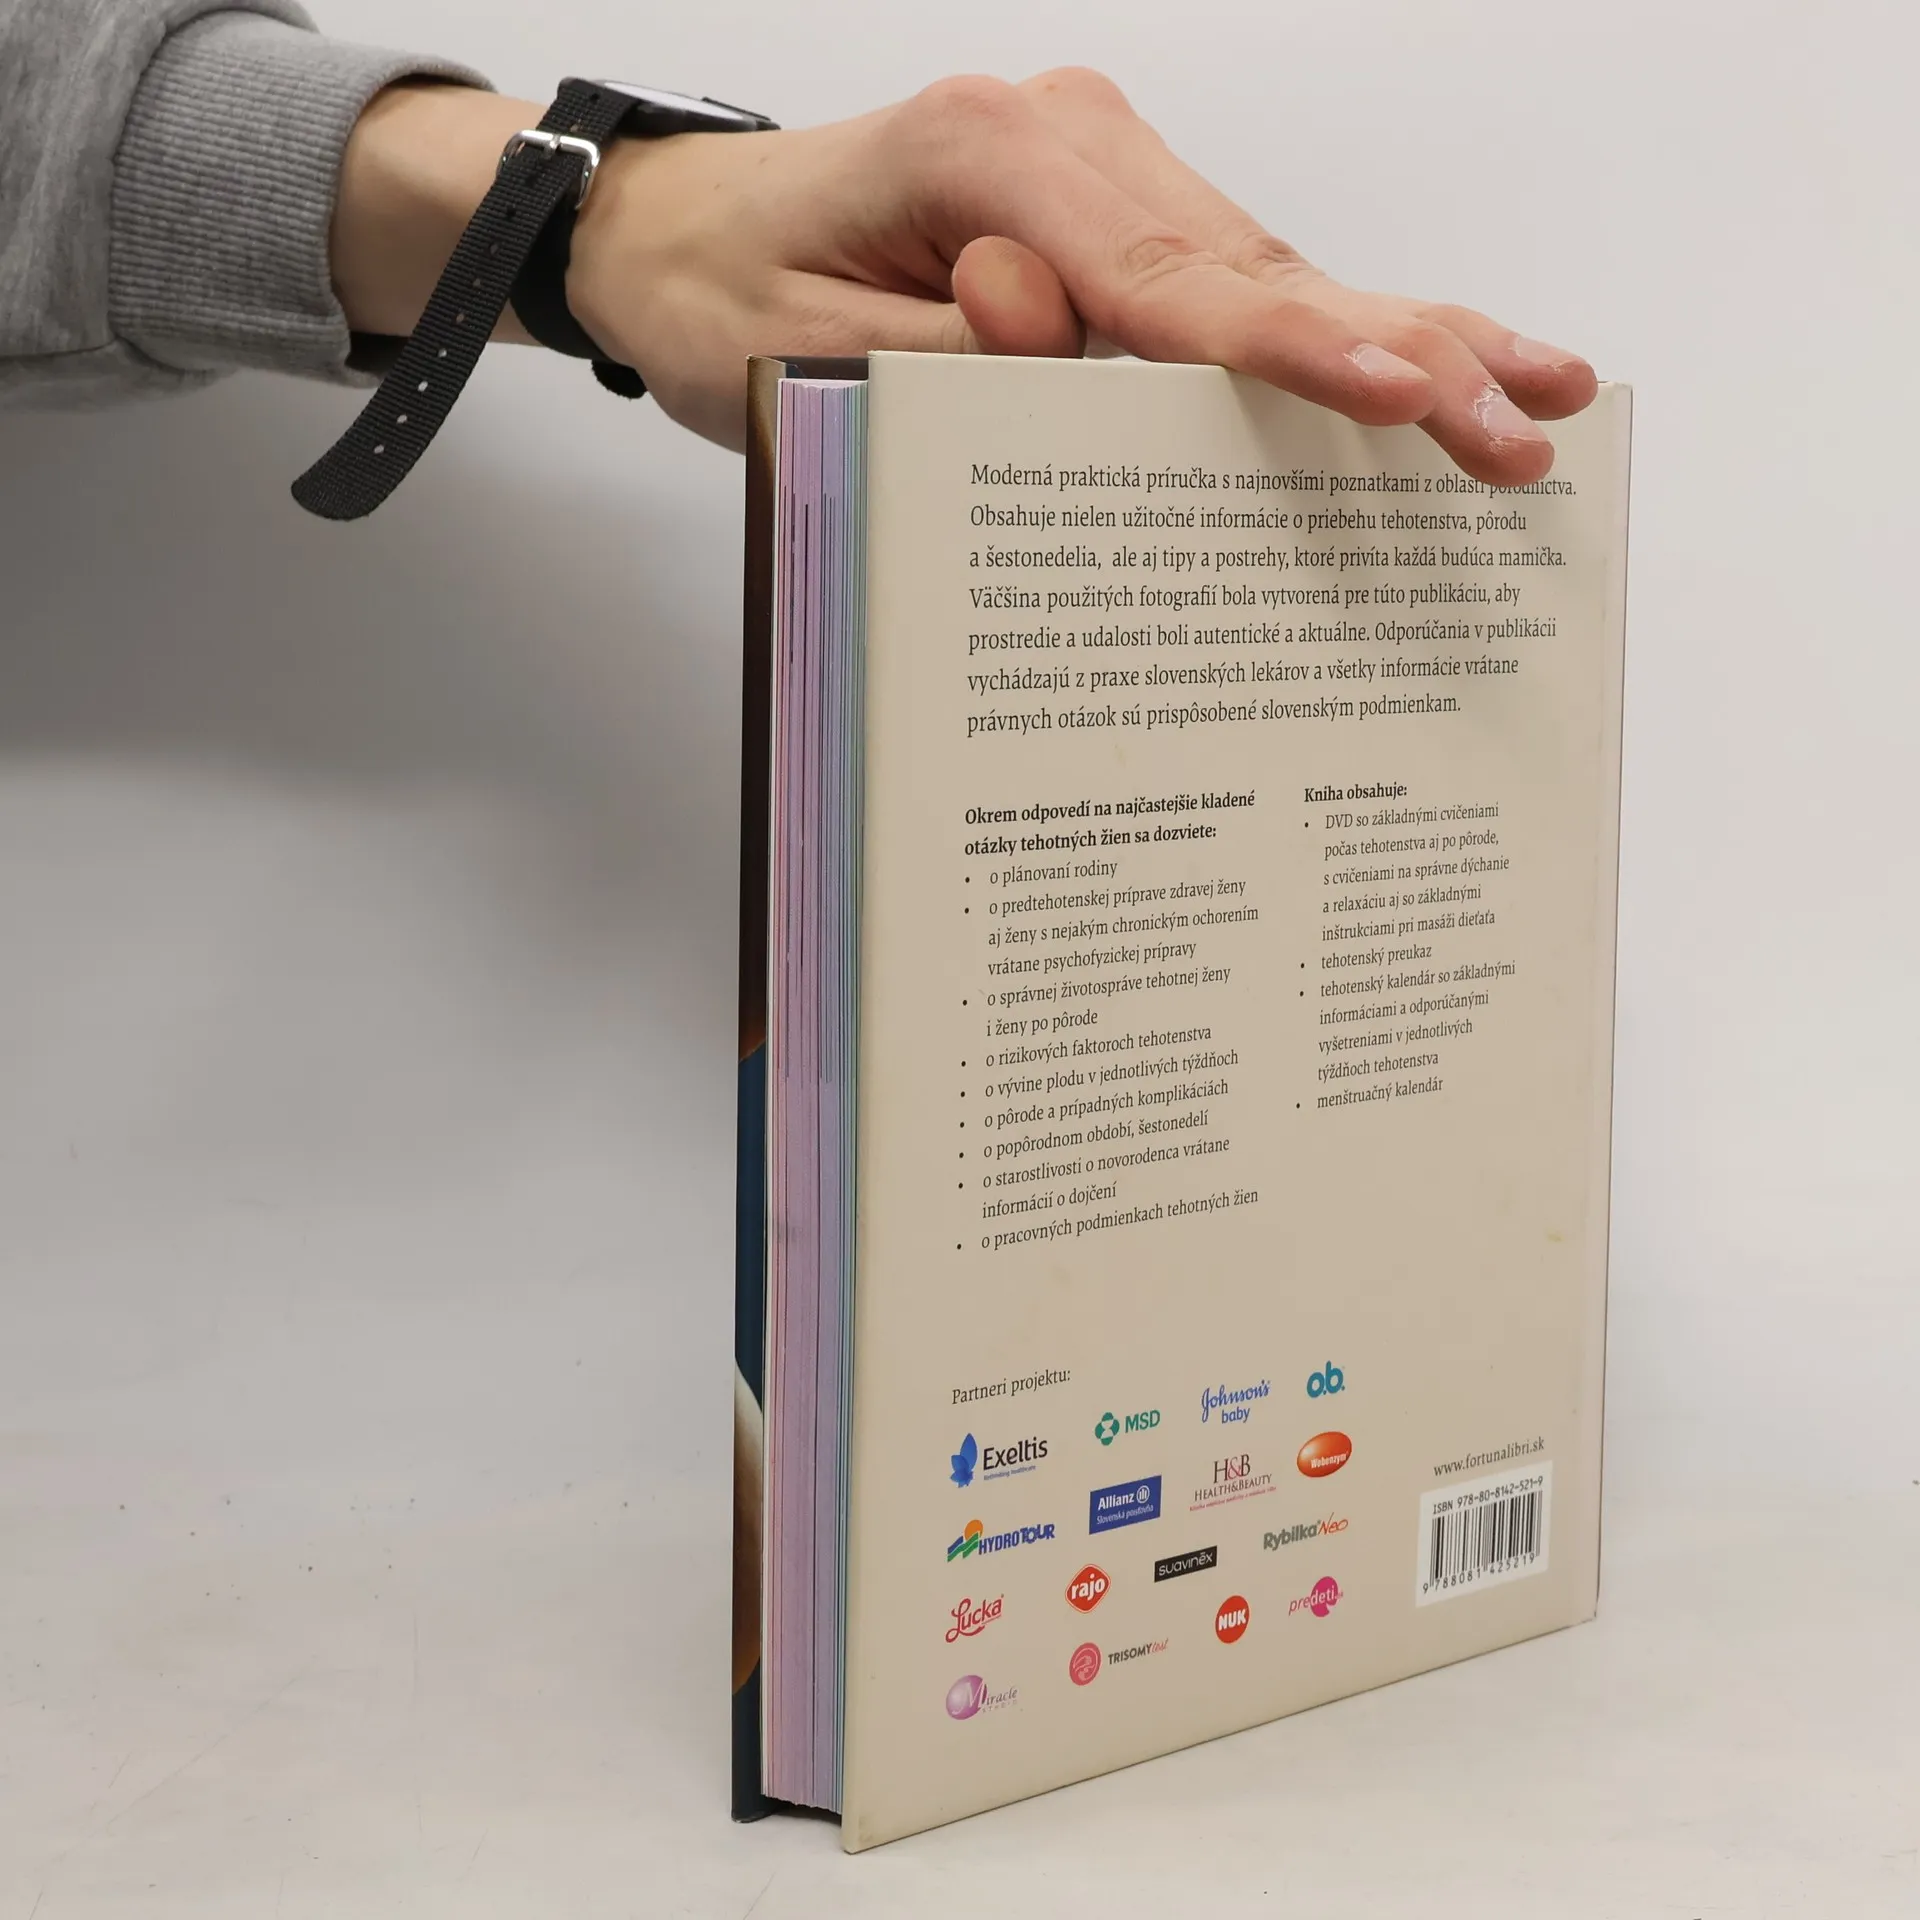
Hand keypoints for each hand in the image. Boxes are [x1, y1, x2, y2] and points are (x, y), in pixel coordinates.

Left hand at [568, 70, 1596, 482]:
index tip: (1406, 391)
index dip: (1293, 348)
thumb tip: (1073, 342)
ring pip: (1264, 267)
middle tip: (1524, 425)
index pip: (1166, 277)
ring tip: (1535, 388)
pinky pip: (1231, 276)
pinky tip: (1431, 347)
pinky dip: (1330, 325)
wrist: (676, 238)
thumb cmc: (727, 296)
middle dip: (1396, 352)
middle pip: (1250, 263)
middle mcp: (1062, 137)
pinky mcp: (1107, 210)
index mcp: (985, 151)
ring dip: (1399, 335)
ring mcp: (1096, 165)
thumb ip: (949, 358)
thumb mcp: (803, 353)